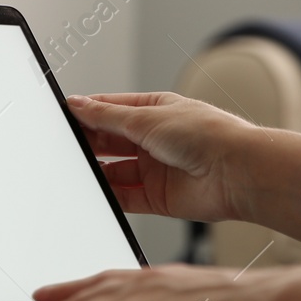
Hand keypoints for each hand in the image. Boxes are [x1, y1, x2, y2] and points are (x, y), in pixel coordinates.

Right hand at [66, 92, 254, 222]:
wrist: (236, 172)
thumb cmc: (206, 134)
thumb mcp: (147, 118)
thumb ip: (107, 116)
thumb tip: (79, 104)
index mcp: (154, 110)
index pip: (111, 109)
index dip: (87, 112)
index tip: (63, 116)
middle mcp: (154, 139)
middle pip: (110, 141)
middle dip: (88, 142)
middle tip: (63, 145)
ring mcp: (155, 168)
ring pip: (114, 170)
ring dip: (95, 171)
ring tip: (74, 169)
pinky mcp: (157, 197)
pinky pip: (124, 197)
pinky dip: (108, 196)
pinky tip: (93, 192)